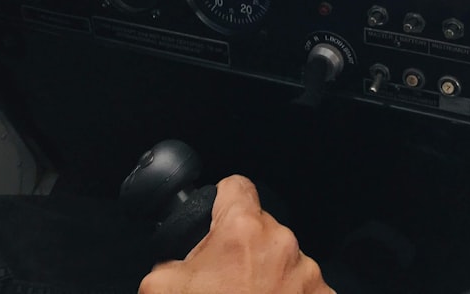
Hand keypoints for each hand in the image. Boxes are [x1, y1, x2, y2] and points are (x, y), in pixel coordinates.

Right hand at [139, 175, 332, 293]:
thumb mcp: (161, 288)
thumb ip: (168, 262)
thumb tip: (175, 264)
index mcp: (242, 229)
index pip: (236, 186)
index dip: (222, 199)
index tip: (217, 213)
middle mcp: (282, 243)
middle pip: (261, 227)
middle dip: (245, 249)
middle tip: (226, 280)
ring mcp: (308, 273)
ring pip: (284, 259)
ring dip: (269, 275)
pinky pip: (304, 287)